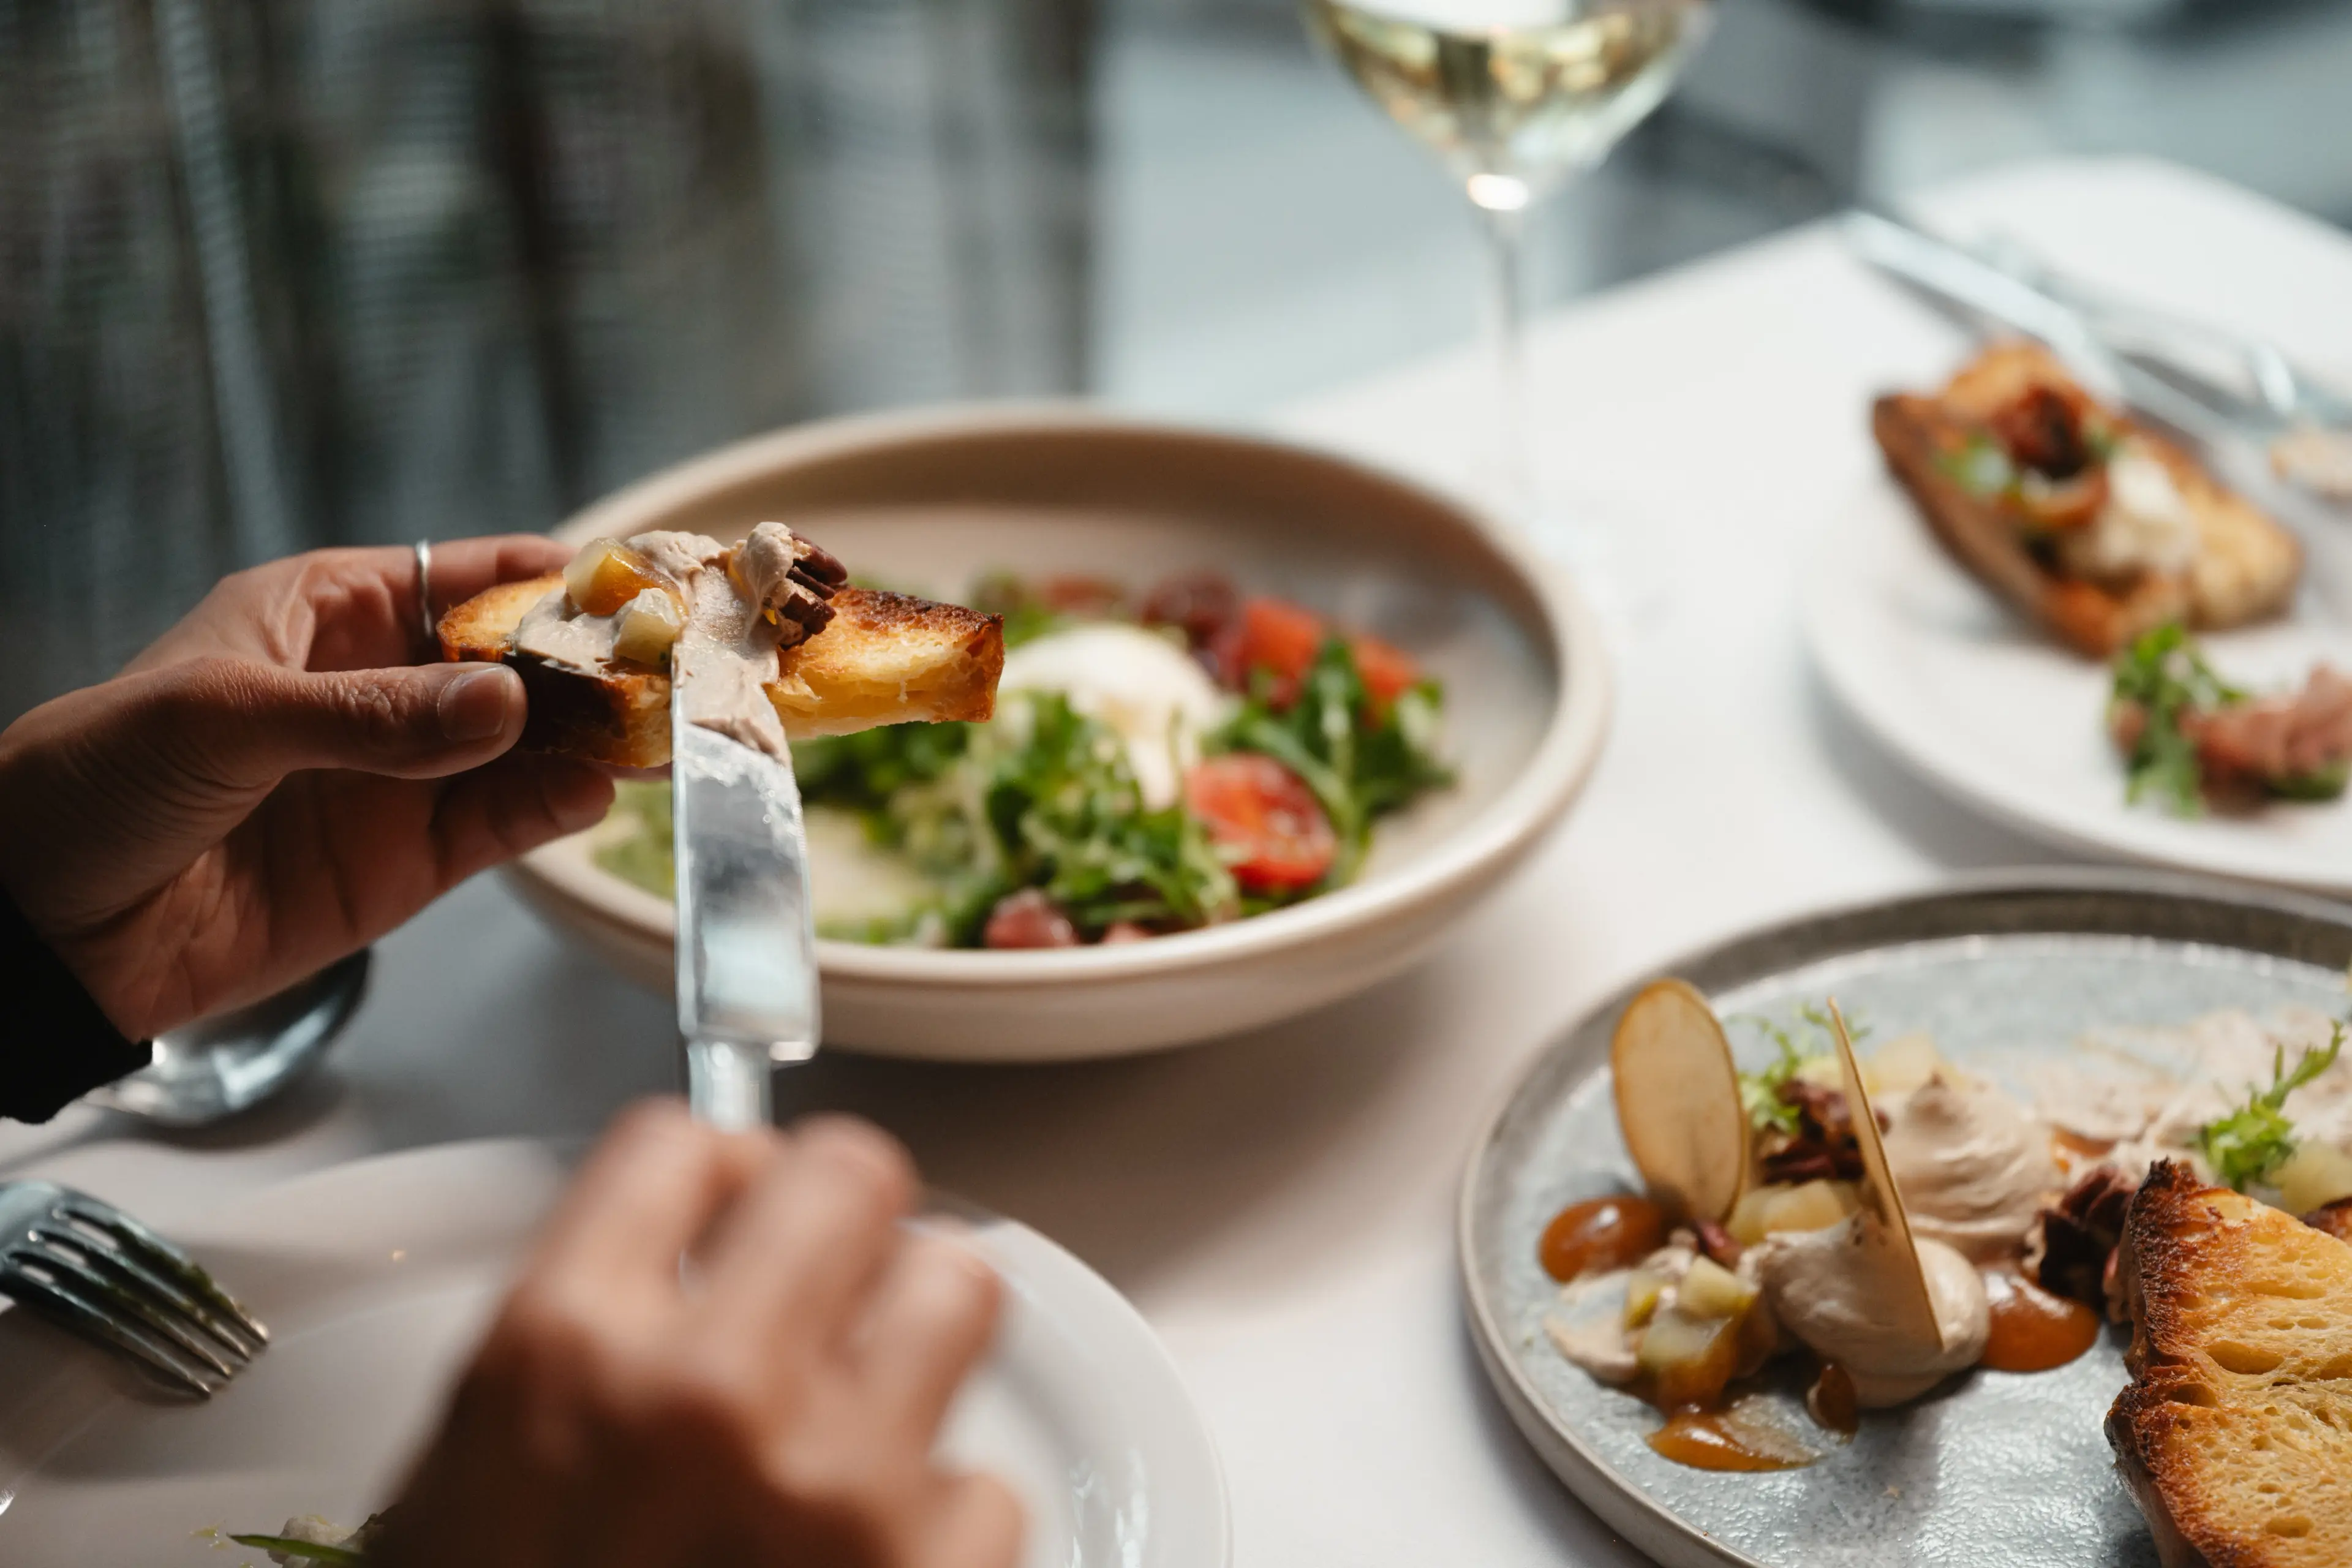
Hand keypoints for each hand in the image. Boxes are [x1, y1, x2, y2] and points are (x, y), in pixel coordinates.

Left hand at [0, 537, 610, 1038]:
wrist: (42, 930)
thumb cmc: (97, 779)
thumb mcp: (226, 719)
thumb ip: (373, 715)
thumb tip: (502, 704)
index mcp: (323, 615)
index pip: (459, 576)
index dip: (543, 578)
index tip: (626, 587)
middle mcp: (377, 691)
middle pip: (513, 665)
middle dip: (591, 665)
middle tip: (672, 670)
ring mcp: (399, 780)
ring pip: (525, 748)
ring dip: (591, 740)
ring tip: (659, 735)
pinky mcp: (407, 865)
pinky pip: (499, 826)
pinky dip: (553, 811)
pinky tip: (593, 794)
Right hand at [376, 1103, 1020, 1567]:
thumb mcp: (463, 1485)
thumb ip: (577, 1342)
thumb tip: (688, 1241)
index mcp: (564, 1352)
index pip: (685, 1143)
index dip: (715, 1173)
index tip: (731, 1202)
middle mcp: (708, 1392)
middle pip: (852, 1172)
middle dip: (842, 1217)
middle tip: (830, 1270)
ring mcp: (834, 1485)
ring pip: (961, 1288)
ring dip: (922, 1337)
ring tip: (877, 1399)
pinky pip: (991, 1482)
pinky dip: (947, 1521)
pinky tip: (877, 1560)